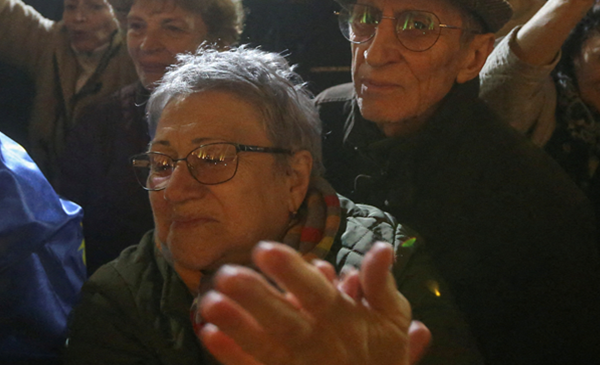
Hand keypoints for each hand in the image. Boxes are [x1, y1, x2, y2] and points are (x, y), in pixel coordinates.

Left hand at [198, 241, 430, 364]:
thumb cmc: (380, 355)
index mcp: (339, 319)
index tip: (265, 249)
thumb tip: (382, 247)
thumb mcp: (391, 320)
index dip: (291, 272)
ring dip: (236, 325)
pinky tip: (209, 334)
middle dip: (255, 297)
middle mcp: (315, 341)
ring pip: (263, 345)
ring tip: (208, 302)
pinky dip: (231, 355)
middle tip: (227, 274)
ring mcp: (296, 364)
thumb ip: (380, 284)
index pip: (314, 293)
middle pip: (283, 319)